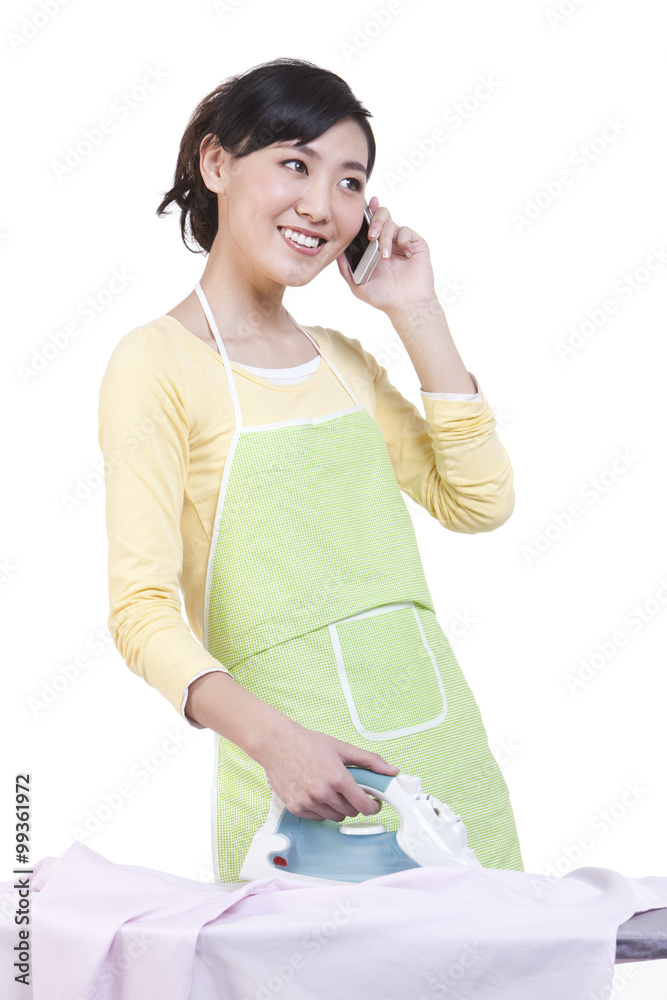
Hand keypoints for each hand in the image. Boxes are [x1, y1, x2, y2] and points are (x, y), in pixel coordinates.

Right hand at [257, 719, 399, 820]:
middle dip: (354, 803)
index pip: (364, 806)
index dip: (373, 806)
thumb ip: (370, 760)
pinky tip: (316, 793)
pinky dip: (321, 809)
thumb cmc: (307, 743)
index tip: (373, 802)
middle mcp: (323, 793)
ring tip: (330, 789)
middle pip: (351, 813)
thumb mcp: (342, 748)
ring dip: (337, 807)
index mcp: (338, 778)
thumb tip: (392, 770)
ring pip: (334, 817)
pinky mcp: (296, 808)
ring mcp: (308, 802)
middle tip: (348, 790)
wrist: (277, 744)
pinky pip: (318, 818)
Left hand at [336, 195, 437, 314]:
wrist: (407, 306)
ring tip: (385, 256)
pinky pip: (406, 231)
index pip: (370, 223)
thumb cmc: (384, 298)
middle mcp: (388, 242)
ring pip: (392, 223)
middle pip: (381, 216)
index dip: (368, 211)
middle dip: (375, 221)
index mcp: (374, 248)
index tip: (365, 204)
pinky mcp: (416, 244)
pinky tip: (404, 255)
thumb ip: (346, 269)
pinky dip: (403, 240)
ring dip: (386, 237)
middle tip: (371, 236)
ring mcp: (402, 242)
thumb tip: (336, 252)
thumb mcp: (358, 285)